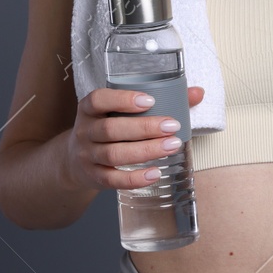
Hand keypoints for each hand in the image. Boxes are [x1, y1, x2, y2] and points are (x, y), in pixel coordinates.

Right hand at [61, 85, 204, 191]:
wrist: (75, 161)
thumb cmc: (110, 128)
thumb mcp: (121, 112)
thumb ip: (161, 99)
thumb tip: (198, 92)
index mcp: (90, 109)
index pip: (98, 99)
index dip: (122, 100)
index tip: (150, 100)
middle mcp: (85, 131)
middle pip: (110, 129)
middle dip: (144, 128)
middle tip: (173, 126)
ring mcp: (86, 155)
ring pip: (113, 154)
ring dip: (145, 151)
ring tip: (172, 146)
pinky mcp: (93, 177)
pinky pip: (112, 180)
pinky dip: (134, 178)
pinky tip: (155, 173)